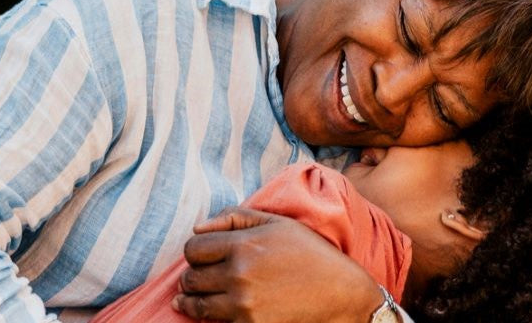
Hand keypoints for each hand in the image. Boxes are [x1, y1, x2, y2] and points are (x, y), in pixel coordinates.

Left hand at [172, 207, 383, 322]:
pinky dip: (217, 318)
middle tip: (205, 279)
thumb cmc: (311, 255)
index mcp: (243, 245)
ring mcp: (243, 305)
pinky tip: (228, 310)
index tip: (206, 258)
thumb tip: (197, 226)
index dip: (196, 253)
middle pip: (190, 278)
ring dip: (195, 301)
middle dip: (194, 277)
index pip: (192, 249)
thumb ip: (235, 217)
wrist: (341, 294)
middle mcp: (238, 275)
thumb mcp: (278, 224)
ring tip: (202, 298)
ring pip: (196, 305)